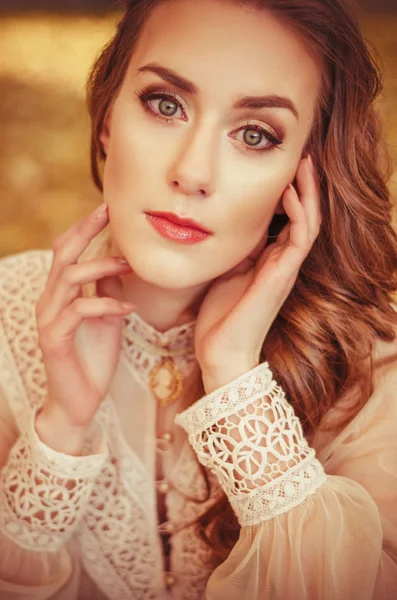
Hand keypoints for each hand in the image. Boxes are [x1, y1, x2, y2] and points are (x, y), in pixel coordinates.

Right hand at [35, 202, 135, 452]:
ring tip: (130, 266)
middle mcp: (50, 300)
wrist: (79, 402)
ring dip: (102, 267)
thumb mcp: (106, 318)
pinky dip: (107, 305)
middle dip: (87, 230)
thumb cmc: (93, 358)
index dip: (85, 227)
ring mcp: (50, 319)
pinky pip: (79, 311)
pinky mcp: (55, 339)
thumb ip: (108, 291)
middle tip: (111, 213)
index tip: (108, 207)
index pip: (68, 250)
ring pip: (70, 277)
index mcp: (60, 293)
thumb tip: (121, 263)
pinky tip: (129, 309)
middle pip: (63, 254)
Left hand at [194, 156, 320, 391]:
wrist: (220, 352)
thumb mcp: (224, 272)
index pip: (285, 219)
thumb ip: (233, 250)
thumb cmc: (219, 316)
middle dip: (303, 186)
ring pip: (308, 222)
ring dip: (308, 193)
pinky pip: (300, 238)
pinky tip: (289, 192)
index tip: (279, 167)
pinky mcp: (282, 276)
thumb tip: (225, 221)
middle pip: (303, 216)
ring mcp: (285, 269)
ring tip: (304, 165)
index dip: (286, 193)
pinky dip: (298, 213)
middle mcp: (282, 262)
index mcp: (268, 261)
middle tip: (300, 157)